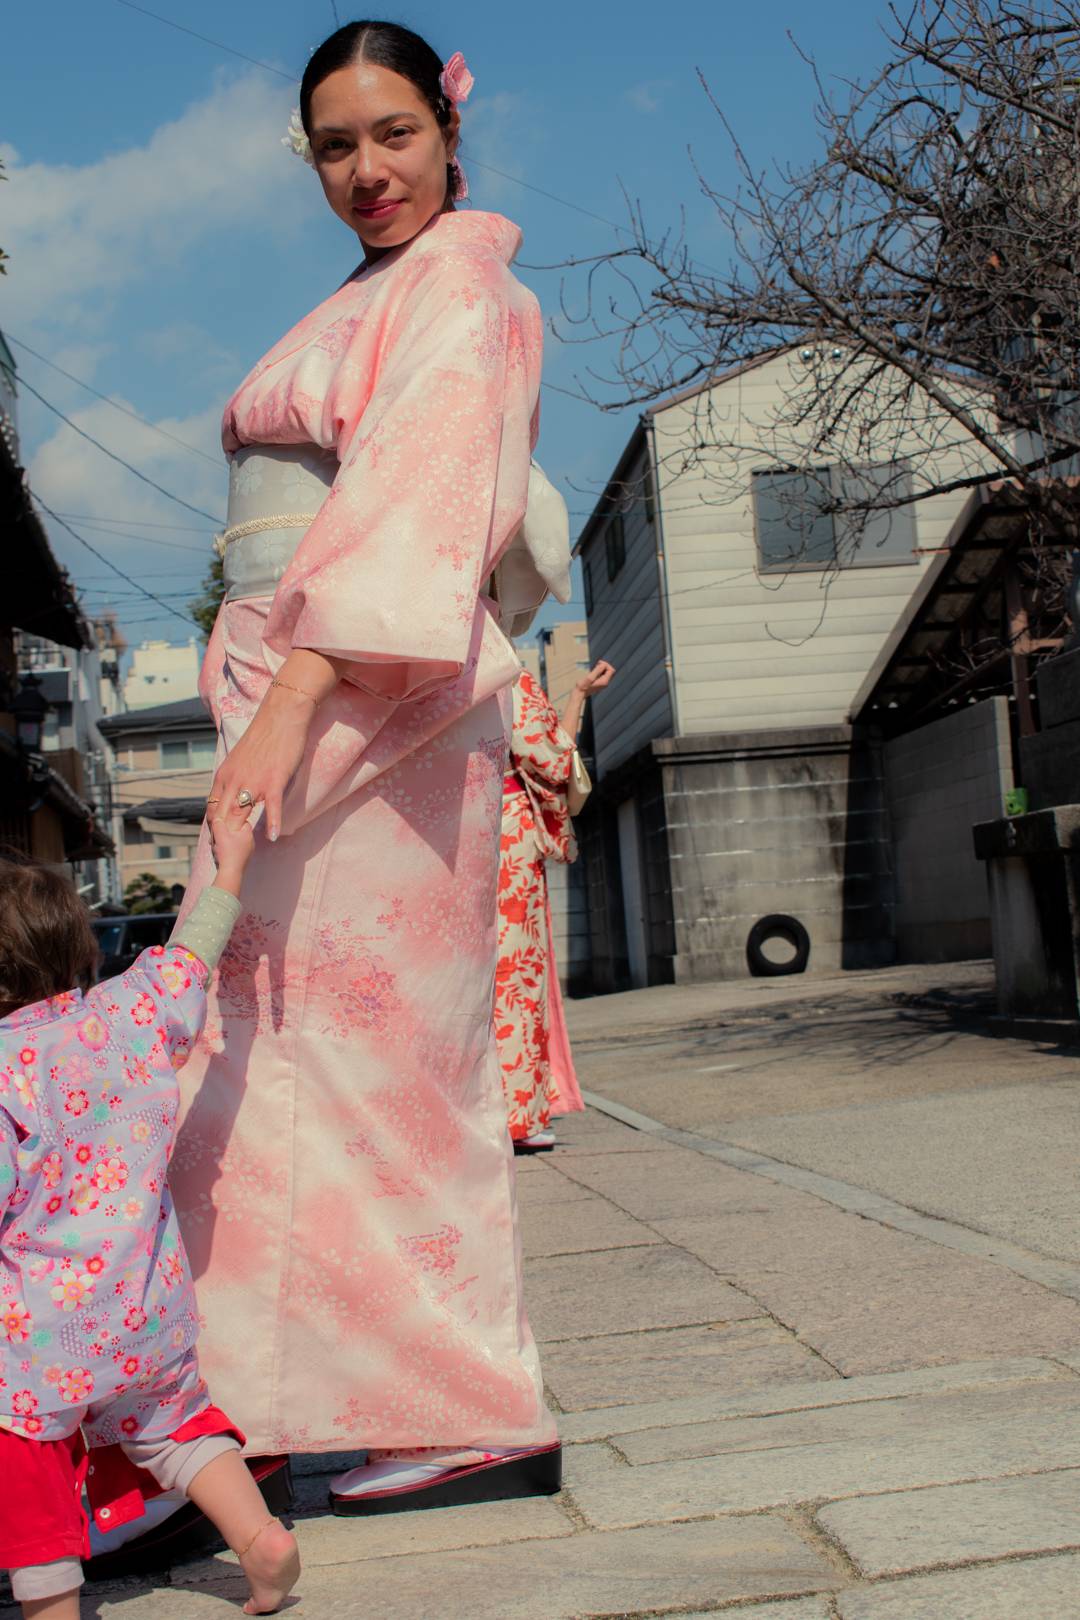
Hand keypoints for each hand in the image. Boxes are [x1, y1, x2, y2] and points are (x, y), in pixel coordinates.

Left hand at [206, 684, 313, 843]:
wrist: (280, 717)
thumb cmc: (263, 737)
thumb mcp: (240, 760)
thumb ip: (235, 777)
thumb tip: (236, 792)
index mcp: (224, 776)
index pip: (213, 808)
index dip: (213, 828)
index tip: (217, 843)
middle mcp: (234, 781)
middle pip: (223, 816)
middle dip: (222, 838)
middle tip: (225, 856)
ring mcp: (253, 782)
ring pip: (242, 814)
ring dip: (241, 836)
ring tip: (243, 854)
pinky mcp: (274, 780)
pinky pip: (271, 806)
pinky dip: (271, 823)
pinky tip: (272, 836)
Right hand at [209, 816, 255, 897]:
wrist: (230, 873)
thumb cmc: (228, 854)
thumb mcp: (220, 835)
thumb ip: (218, 824)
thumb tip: (218, 818)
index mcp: (248, 834)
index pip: (244, 822)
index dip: (235, 820)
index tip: (227, 822)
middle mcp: (251, 843)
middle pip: (239, 832)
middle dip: (228, 832)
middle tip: (219, 834)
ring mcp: (248, 852)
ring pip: (237, 841)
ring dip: (227, 841)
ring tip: (218, 844)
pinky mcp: (243, 859)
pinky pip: (236, 850)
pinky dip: (229, 849)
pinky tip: (221, 853)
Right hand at [577, 659, 615, 696]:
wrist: (579, 694)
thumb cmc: (583, 686)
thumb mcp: (589, 677)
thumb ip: (597, 671)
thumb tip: (603, 664)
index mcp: (604, 681)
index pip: (611, 670)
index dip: (606, 664)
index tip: (598, 663)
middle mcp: (605, 683)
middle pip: (610, 671)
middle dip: (605, 666)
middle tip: (596, 664)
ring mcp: (603, 684)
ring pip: (607, 673)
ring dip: (602, 668)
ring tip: (595, 667)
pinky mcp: (600, 683)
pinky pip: (603, 675)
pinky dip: (600, 671)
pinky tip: (594, 671)